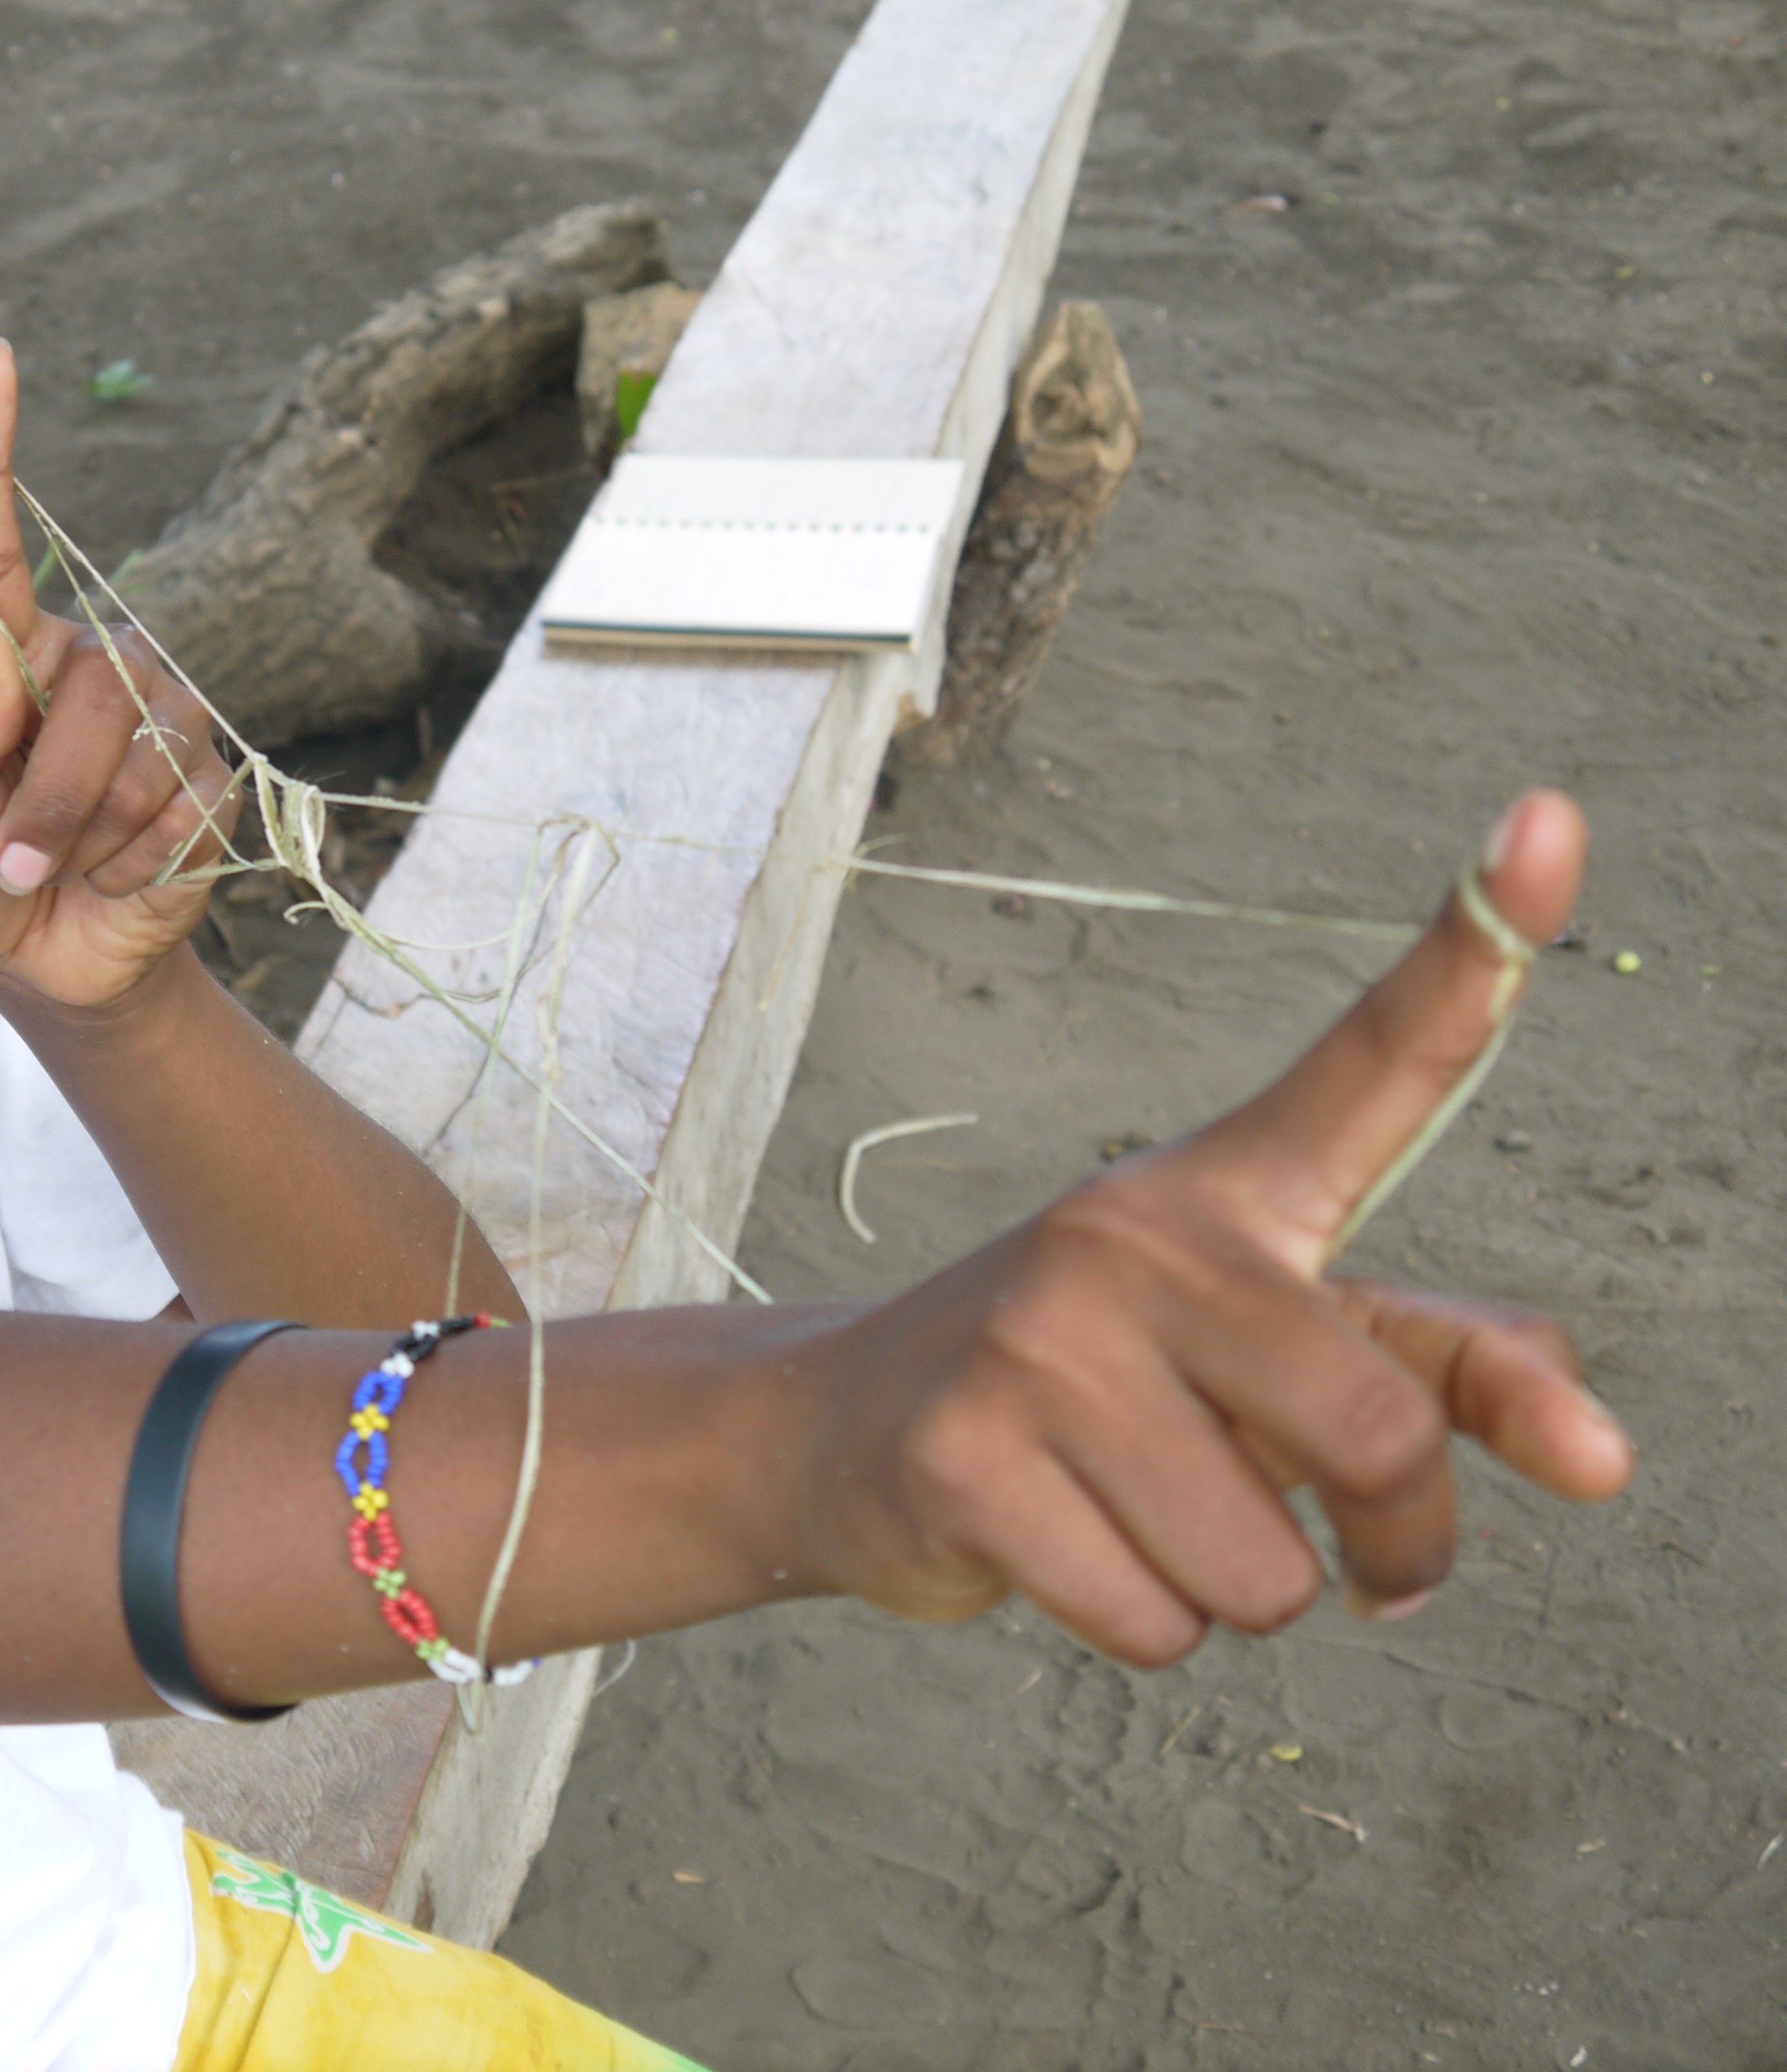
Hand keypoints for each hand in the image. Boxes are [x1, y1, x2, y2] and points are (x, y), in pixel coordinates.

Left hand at [0, 340, 241, 1006]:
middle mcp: (85, 663)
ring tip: (55, 869)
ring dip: (80, 837)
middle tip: (9, 864)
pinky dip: (132, 865)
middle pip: (79, 685)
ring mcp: (157, 712)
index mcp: (1, 657)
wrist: (43, 963)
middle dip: (39, 796)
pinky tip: (113, 874)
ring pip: (132, 750)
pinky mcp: (210, 774)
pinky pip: (178, 808)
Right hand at [789, 790, 1632, 1663]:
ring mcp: (1034, 1337)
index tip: (1554, 818)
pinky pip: (1151, 1622)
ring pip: (1261, 1571)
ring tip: (1143, 1518)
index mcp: (1229, 1193)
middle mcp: (1134, 1236)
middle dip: (1392, 1548)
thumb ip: (1451, 1377)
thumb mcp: (1281, 1357)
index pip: (1375, 1058)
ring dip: (1234, 1596)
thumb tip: (1604, 1456)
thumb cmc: (1108, 1389)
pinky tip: (1067, 1548)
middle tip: (1362, 1566)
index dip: (1481, 941)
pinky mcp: (962, 1452)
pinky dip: (1138, 1628)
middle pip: (1373, 1436)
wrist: (843, 1428)